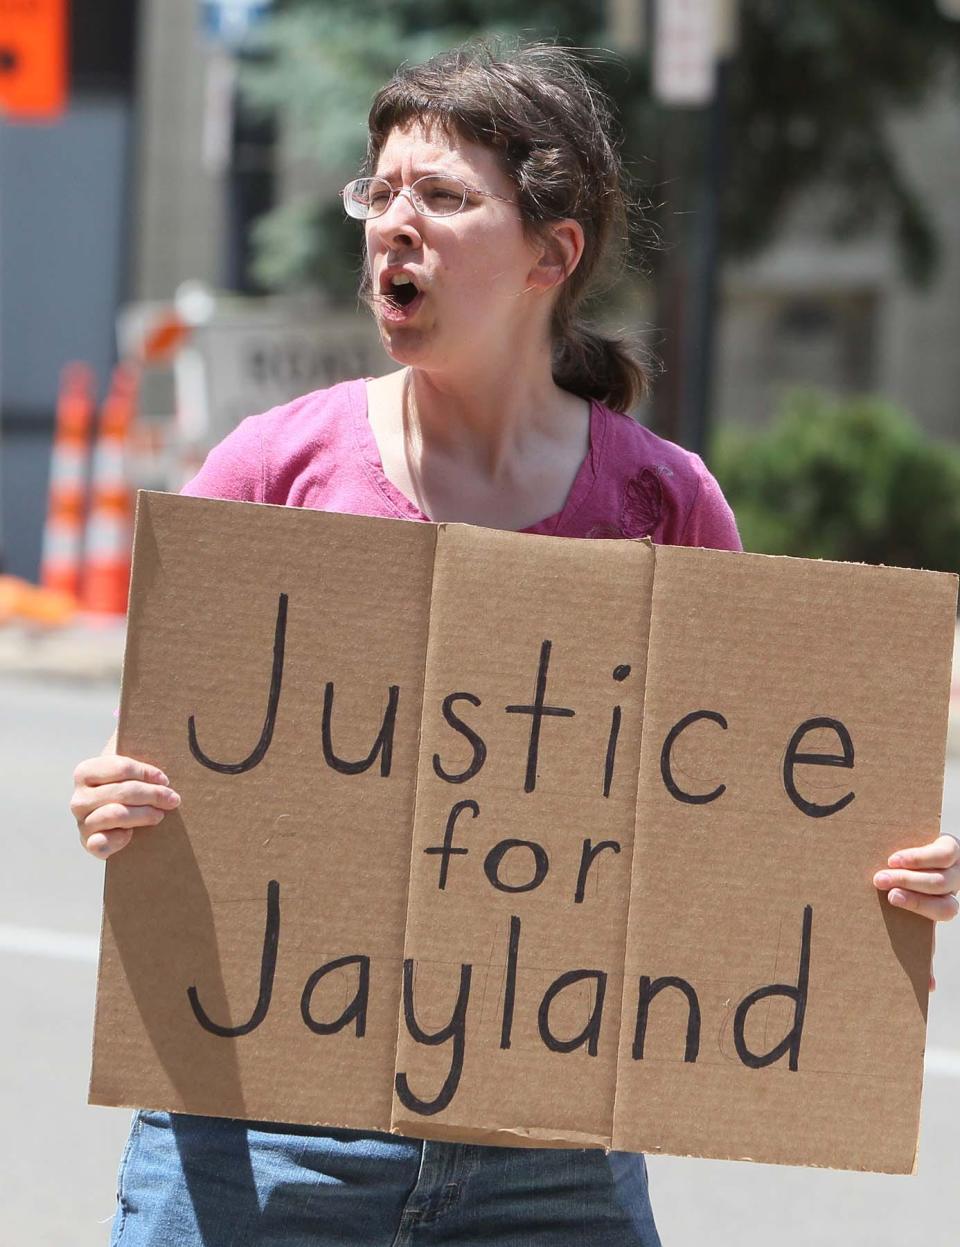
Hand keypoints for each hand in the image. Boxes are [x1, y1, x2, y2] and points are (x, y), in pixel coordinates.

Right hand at [71, 754, 180, 858]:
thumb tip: (160, 747)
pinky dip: (119, 839)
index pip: (122, 767)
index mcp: (85, 772)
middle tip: (172, 799)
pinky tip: (131, 834)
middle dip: (154, 794)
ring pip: (117, 814)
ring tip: (159, 814)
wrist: (114, 818)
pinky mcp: (89, 843)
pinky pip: (103, 842)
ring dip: (144, 814)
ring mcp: (82, 822)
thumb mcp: (128, 770)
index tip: (164, 779)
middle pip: (124, 791)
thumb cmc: (126, 788)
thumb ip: (137, 757)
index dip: (147, 773)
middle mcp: (79, 798)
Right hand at [874, 833, 959, 989]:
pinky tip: (896, 859)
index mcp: (945, 906)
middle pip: (941, 899)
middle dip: (910, 896)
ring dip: (908, 877)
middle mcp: (954, 889)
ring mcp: (957, 868)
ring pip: (940, 881)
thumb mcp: (916, 912)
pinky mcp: (952, 847)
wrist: (931, 851)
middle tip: (879, 886)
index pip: (944, 914)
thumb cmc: (914, 886)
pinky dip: (918, 858)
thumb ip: (921, 941)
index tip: (893, 907)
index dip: (922, 912)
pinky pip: (942, 856)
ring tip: (882, 872)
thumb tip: (931, 988)